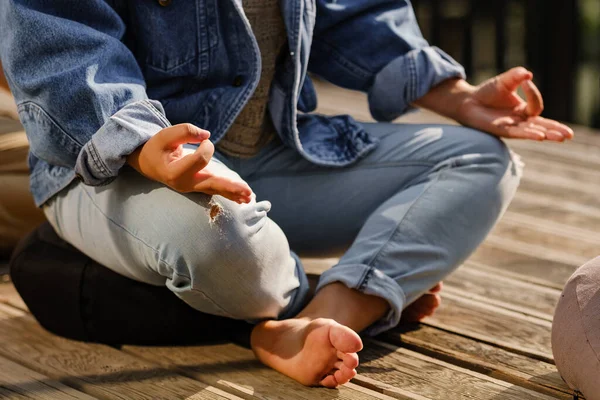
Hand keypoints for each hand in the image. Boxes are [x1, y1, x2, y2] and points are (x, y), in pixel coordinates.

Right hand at [127, 123, 252, 202]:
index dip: (206, 147)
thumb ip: (185, 131)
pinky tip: (244, 199)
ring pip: (216, 189)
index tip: (204, 139)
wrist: (149, 163)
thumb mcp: (165, 136)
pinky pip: (216, 190)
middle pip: (211, 184)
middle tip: (248, 192)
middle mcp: (185, 183)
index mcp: (174, 173)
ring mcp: (193, 187)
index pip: (200, 160)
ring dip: (234, 193)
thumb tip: (207, 135)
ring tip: (250, 197)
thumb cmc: (157, 148)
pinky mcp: (200, 185)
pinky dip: (231, 193)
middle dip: (231, 187)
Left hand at [456, 67, 572, 140]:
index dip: (533, 94)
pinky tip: (540, 136)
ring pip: (533, 132)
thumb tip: (527, 75)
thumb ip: (516, 76)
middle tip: (569, 135)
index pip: (536, 106)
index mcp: (524, 110)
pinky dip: (530, 134)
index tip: (524, 81)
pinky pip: (518, 133)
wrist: (467, 102)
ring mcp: (511, 127)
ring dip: (547, 134)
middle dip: (556, 130)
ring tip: (561, 137)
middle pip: (542, 126)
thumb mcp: (504, 81)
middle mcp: (520, 121)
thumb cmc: (487, 93)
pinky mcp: (501, 130)